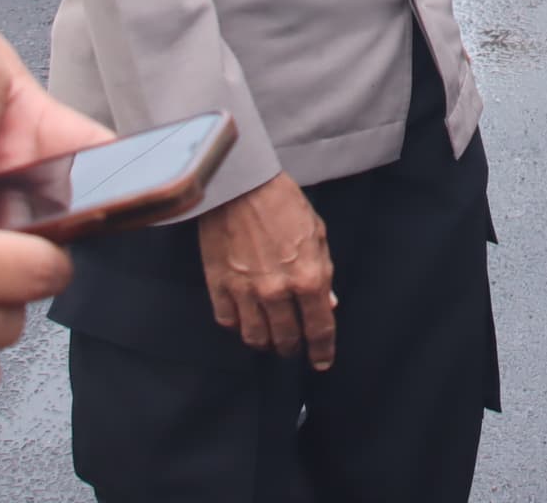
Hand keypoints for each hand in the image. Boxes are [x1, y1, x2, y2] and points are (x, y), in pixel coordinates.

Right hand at [199, 176, 336, 364]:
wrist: (240, 184)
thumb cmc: (283, 204)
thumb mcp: (317, 234)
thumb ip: (323, 273)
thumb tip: (328, 304)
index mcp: (309, 277)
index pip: (319, 329)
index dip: (322, 351)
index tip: (321, 362)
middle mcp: (278, 291)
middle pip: (286, 339)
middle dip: (292, 348)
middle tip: (293, 347)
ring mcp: (246, 291)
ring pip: (255, 338)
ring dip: (265, 342)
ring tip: (269, 337)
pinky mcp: (219, 286)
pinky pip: (229, 322)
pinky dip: (238, 326)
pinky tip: (245, 320)